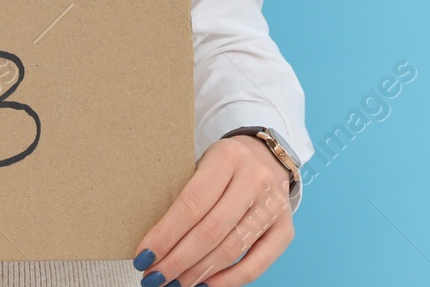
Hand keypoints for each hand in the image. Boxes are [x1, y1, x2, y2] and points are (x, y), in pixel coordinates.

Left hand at [131, 135, 294, 286]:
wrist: (266, 155)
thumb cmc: (223, 164)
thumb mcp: (201, 163)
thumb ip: (184, 195)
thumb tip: (154, 242)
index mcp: (227, 157)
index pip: (192, 203)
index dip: (165, 234)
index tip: (143, 255)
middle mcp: (254, 179)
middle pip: (211, 230)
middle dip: (177, 260)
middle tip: (154, 276)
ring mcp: (273, 205)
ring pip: (232, 249)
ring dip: (198, 273)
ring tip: (174, 283)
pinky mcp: (286, 228)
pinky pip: (258, 263)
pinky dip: (229, 280)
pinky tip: (205, 285)